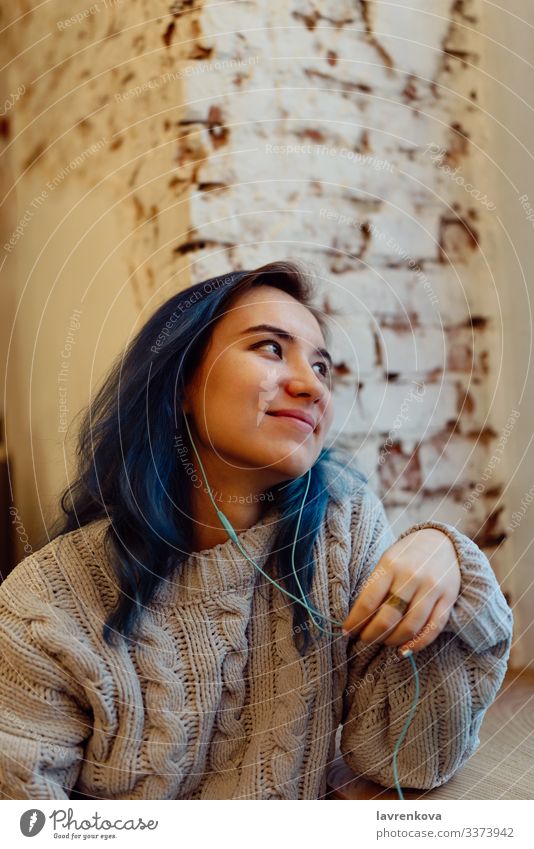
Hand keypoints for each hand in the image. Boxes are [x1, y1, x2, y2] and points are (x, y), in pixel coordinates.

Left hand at [342, 528, 460, 654]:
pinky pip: (433, 628)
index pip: (368, 601)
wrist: (442, 541)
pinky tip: (405, 649)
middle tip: (364, 640)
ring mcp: (432, 588)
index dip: (355, 621)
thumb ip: (375, 587)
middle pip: (388, 617)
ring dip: (393, 640)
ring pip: (410, 625)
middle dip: (372, 634)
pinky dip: (418, 643)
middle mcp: (412, 576)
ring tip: (384, 642)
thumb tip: (358, 619)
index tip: (346, 631)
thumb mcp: (387, 562)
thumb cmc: (406, 556)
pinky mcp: (448, 598)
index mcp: (390, 565)